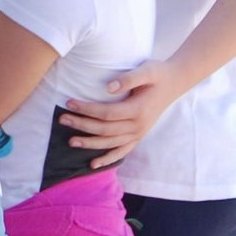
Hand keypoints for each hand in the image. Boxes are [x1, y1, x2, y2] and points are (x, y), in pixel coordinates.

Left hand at [61, 59, 179, 169]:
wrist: (174, 83)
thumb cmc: (157, 74)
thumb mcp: (147, 70)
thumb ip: (129, 78)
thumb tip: (108, 87)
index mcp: (138, 109)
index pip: (107, 113)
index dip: (87, 109)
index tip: (69, 102)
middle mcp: (139, 125)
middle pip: (105, 129)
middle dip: (82, 125)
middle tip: (62, 119)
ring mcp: (139, 133)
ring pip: (110, 143)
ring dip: (90, 143)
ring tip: (70, 141)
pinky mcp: (138, 136)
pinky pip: (122, 151)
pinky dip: (108, 159)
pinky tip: (93, 164)